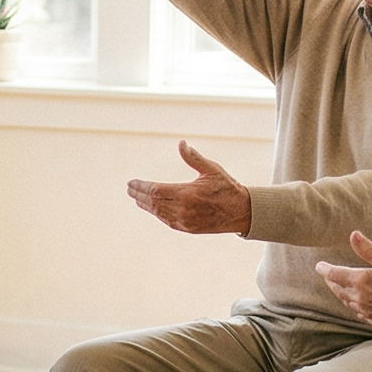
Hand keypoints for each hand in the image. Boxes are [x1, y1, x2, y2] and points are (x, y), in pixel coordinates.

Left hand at [126, 141, 249, 234]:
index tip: (131, 182)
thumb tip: (181, 143)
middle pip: (153, 202)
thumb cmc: (227, 188)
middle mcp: (183, 209)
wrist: (242, 212)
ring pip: (158, 213)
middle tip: (129, 189)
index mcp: (187, 194)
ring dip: (146, 205)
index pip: (155, 191)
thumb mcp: (212, 169)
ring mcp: (185, 221)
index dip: (140, 187)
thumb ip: (194, 158)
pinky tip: (153, 207)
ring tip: (136, 198)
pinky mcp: (188, 228)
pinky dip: (157, 213)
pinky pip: (166, 220)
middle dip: (138, 195)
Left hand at [315, 232, 371, 332]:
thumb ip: (369, 250)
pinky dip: (352, 303)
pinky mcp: (371, 319)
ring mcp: (364, 310)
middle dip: (331, 280)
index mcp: (360, 281)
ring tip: (338, 286)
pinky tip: (356, 301)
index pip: (334, 274)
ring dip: (340, 292)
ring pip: (345, 300)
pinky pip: (355, 310)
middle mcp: (358, 297)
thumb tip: (353, 234)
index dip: (324, 269)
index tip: (319, 266)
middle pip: (337, 288)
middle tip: (327, 274)